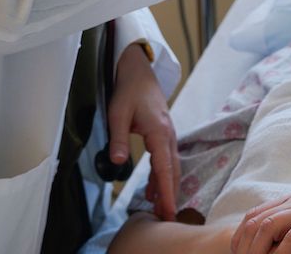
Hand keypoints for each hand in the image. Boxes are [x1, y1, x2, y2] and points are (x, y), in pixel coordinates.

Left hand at [107, 45, 179, 220]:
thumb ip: (118, 138)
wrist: (139, 73)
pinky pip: (165, 160)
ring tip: (161, 209)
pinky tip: (154, 190)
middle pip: (173, 171)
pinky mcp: (162, 136)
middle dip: (171, 195)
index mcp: (159, 132)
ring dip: (167, 187)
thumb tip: (117, 161)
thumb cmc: (128, 91)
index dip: (166, 190)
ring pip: (171, 166)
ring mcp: (167, 136)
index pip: (164, 168)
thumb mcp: (117, 114)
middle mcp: (168, 136)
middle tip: (168, 217)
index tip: (168, 208)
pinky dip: (162, 177)